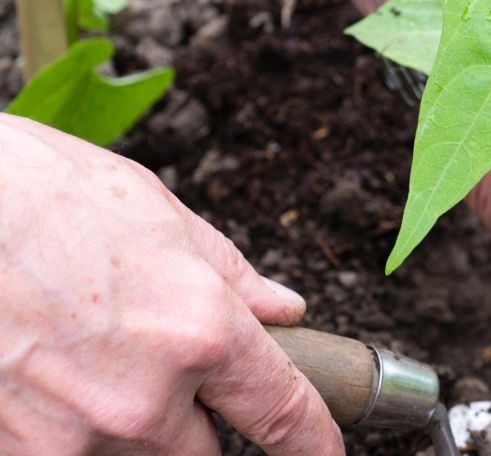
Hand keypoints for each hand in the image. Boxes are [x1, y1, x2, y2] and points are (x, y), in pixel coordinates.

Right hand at [0, 115, 343, 455]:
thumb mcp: (160, 215)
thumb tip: (284, 310)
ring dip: (127, 425)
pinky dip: (70, 428)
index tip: (326, 454)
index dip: (313, 442)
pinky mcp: (17, 453)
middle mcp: (145, 400)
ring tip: (87, 355)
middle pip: (202, 453)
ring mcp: (74, 437)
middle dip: (194, 418)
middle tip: (154, 363)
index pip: (282, 412)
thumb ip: (231, 276)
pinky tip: (49, 374)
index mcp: (201, 332)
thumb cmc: (40, 195)